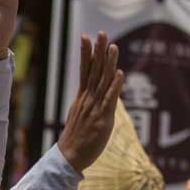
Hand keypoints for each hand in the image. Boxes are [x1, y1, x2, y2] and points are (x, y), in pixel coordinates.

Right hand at [57, 33, 123, 172]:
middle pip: (93, 71)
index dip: (86, 53)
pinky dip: (115, 86)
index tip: (86, 37)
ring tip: (113, 46)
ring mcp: (94, 108)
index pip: (84, 70)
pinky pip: (110, 99)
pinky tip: (119, 73)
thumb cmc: (76, 139)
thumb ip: (87, 103)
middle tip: (101, 33)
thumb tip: (91, 95)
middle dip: (98, 51)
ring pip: (102, 81)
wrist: (70, 156)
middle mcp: (87, 99)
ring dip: (109, 63)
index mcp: (81, 97)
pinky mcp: (103, 118)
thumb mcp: (80, 116)